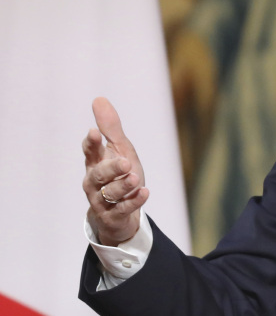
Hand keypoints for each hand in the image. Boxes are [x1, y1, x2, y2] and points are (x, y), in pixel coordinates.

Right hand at [82, 98, 147, 245]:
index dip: (91, 143)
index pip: (90, 152)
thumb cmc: (119, 175)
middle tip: (125, 162)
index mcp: (95, 163)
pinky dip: (134, 201)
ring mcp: (103, 200)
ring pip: (110, 192)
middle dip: (111, 168)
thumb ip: (110, 128)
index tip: (93, 132)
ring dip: (123, 185)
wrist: (118, 214)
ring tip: (135, 178)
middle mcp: (95, 182)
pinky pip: (123, 209)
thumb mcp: (119, 150)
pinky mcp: (114, 216)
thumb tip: (99, 99)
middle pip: (99, 174)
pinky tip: (145, 192)